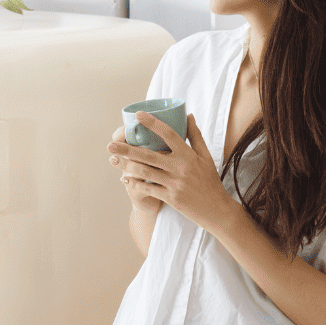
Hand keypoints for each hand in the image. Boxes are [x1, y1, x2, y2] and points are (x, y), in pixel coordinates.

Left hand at [108, 112, 234, 233]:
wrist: (216, 209)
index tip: (138, 115)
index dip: (153, 123)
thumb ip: (196, 135)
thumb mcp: (206, 156)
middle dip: (127, 149)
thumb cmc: (210, 181)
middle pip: (148, 155)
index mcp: (188, 155)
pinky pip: (149, 188)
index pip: (168, 133)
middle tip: (110, 144)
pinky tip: (125, 178)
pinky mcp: (171, 198)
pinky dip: (135, 183)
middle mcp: (180, 167)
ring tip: (113, 160)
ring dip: (126, 166)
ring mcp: (174, 183)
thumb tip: (188, 115)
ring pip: (145, 172)